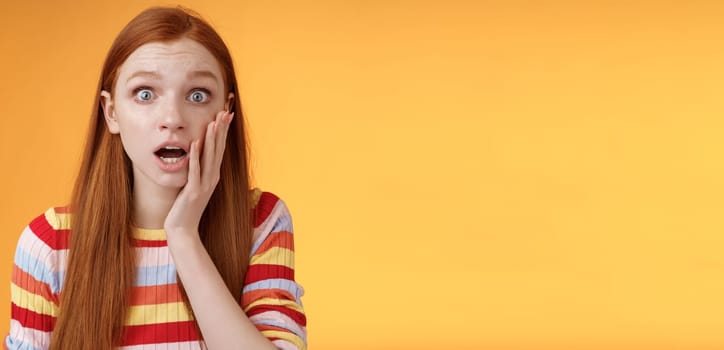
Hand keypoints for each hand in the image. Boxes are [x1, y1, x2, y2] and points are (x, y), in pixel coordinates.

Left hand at [164, 110, 233, 237]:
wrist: (183, 230)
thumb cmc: (186, 209)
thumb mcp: (194, 186)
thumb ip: (197, 172)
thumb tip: (196, 156)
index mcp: (213, 176)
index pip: (219, 149)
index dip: (223, 132)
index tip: (226, 115)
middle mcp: (212, 178)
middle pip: (218, 150)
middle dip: (221, 130)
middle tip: (225, 112)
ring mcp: (204, 185)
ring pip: (209, 157)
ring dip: (212, 139)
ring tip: (214, 122)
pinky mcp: (193, 191)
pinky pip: (195, 170)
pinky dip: (196, 156)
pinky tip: (196, 142)